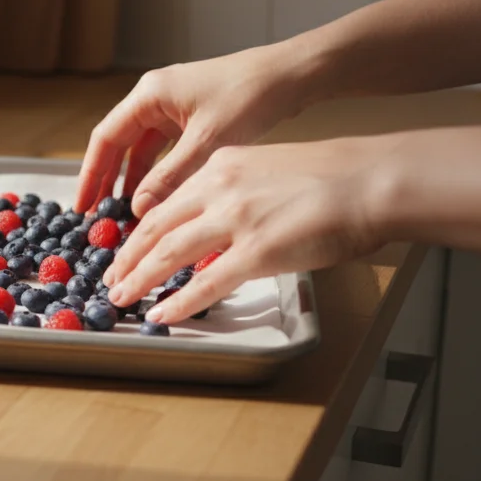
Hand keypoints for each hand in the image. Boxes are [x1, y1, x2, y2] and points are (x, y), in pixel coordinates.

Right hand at [75, 44, 314, 218]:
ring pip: (142, 150)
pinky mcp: (192, 118)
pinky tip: (158, 198)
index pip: (105, 139)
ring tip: (125, 215)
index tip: (82, 205)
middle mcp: (155, 98)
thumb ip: (169, 177)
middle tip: (96, 216)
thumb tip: (138, 210)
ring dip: (133, 180)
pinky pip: (164, 150)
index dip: (90, 174)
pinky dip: (158, 174)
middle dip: (107, 181)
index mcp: (149, 95)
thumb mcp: (207, 142)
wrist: (293, 75)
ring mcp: (173, 108)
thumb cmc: (250, 96)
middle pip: (119, 145)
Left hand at [102, 138, 388, 324]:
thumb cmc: (331, 178)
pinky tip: (163, 313)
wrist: (369, 180)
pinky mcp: (258, 251)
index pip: (164, 203)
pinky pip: (207, 283)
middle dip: (127, 258)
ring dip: (140, 279)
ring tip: (122, 297)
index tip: (124, 250)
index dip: (137, 232)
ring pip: (169, 254)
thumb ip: (232, 195)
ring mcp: (236, 221)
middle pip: (155, 229)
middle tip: (111, 279)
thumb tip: (212, 228)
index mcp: (219, 166)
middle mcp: (219, 190)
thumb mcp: (265, 170)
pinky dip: (180, 301)